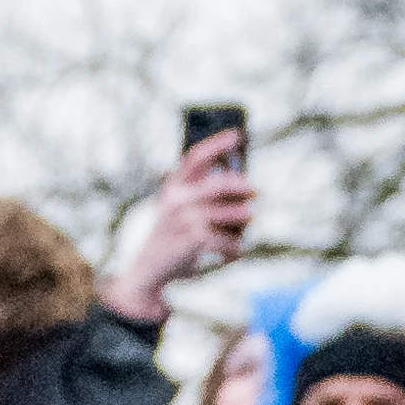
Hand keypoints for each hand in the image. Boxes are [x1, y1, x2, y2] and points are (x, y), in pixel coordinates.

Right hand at [103, 128, 257, 321]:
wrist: (148, 269)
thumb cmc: (173, 237)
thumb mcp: (180, 211)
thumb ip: (203, 194)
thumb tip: (242, 183)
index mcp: (173, 187)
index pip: (195, 158)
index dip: (217, 144)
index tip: (238, 134)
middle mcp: (176, 199)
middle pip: (219, 185)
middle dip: (243, 187)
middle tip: (256, 191)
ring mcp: (183, 219)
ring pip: (228, 213)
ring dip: (244, 218)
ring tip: (250, 220)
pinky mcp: (191, 240)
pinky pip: (225, 239)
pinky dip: (235, 247)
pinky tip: (236, 251)